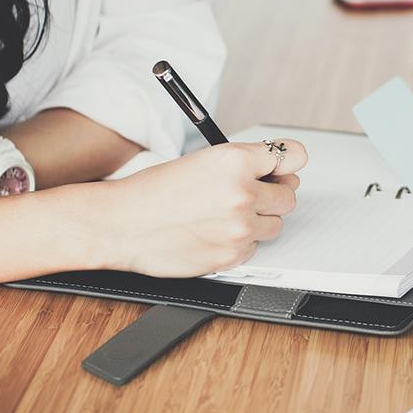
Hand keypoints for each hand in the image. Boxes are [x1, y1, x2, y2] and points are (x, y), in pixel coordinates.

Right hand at [96, 139, 306, 277]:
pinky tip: (213, 233)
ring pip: (275, 224)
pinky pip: (254, 248)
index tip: (285, 168)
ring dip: (258, 220)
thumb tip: (279, 170)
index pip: (292, 156)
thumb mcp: (202, 160)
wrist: (121, 224)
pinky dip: (240, 243)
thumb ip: (244, 164)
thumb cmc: (154, 191)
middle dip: (272, 194)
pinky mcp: (232, 255)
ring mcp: (239, 227)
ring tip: (224, 215)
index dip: (287, 163)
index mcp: (235, 161)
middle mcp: (243, 192)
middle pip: (288, 195)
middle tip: (250, 194)